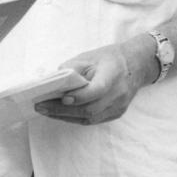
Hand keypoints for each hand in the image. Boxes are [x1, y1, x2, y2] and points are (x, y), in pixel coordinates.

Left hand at [35, 36, 155, 124]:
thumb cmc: (108, 58)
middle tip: (41, 106)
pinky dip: (74, 118)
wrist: (135, 65)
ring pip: (90, 118)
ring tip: (45, 111)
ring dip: (65, 116)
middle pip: (90, 108)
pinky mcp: (116, 114)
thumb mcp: (89, 56)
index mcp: (113, 75)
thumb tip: (53, 81)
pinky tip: (59, 113)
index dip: (80, 96)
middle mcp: (118, 94)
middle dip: (62, 110)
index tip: (62, 98)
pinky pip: (93, 120)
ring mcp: (118, 107)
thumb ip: (72, 68)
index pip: (97, 90)